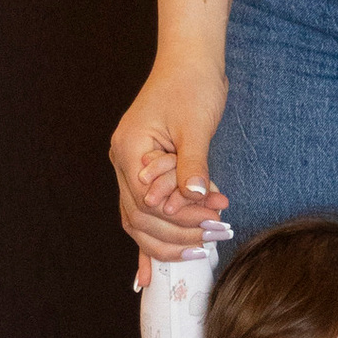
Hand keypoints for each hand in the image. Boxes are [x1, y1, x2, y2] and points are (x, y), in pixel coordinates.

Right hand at [112, 50, 231, 268]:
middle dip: (178, 233)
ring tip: (203, 247)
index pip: (149, 202)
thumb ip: (193, 164)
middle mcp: (123, 162)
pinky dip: (147, 243)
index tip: (215, 222)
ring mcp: (129, 168)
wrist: (189, 60)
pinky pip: (141, 213)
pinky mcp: (143, 171)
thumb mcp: (196, 124)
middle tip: (215, 237)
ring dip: (169, 239)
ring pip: (139, 221)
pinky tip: (145, 276)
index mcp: (130, 150)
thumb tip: (194, 199)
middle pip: (140, 217)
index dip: (180, 218)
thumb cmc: (192, 84)